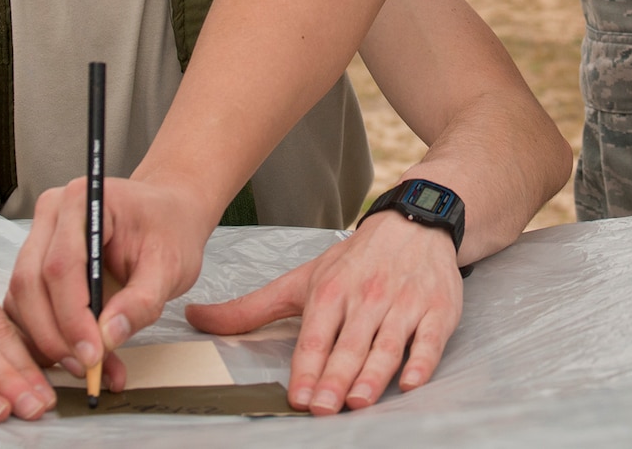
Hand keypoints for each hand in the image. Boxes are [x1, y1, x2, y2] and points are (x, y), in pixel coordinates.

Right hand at [5, 173, 211, 388]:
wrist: (168, 215)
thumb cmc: (169, 229)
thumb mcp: (170, 265)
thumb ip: (141, 300)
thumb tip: (109, 335)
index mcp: (83, 200)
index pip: (62, 264)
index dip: (72, 316)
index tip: (92, 354)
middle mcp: (52, 214)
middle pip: (31, 282)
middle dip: (55, 334)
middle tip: (86, 367)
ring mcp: (39, 237)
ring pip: (22, 298)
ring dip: (47, 339)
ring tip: (86, 366)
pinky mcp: (36, 262)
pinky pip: (26, 305)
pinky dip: (45, 335)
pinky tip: (74, 355)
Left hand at [185, 209, 462, 414]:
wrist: (416, 224)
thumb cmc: (354, 261)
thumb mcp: (302, 279)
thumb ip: (251, 308)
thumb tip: (194, 319)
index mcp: (330, 291)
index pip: (316, 336)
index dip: (307, 367)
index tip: (298, 395)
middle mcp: (366, 297)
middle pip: (350, 344)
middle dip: (335, 376)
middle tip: (323, 407)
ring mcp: (403, 305)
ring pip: (387, 344)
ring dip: (373, 374)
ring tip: (358, 400)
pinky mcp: (437, 311)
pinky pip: (430, 341)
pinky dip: (421, 361)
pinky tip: (410, 381)